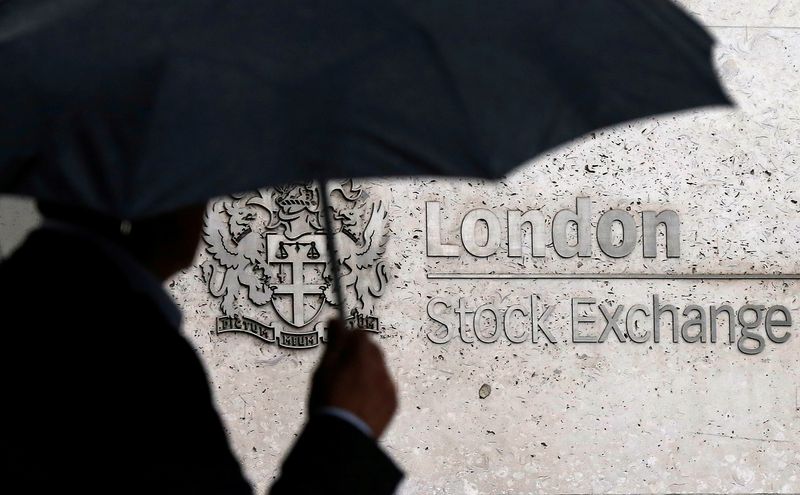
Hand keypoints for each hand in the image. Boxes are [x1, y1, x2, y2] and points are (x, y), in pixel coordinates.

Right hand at [308, 320, 397, 438]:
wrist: (342, 437)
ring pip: (379, 369)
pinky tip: (360, 402)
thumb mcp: (323, 369)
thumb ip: (334, 342)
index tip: (338, 346)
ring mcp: (388, 385)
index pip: (359, 334)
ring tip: (350, 390)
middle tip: (342, 370)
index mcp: (361, 354)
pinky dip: (375, 390)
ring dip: (368, 372)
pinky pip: (385, 388)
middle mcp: (379, 367)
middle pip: (372, 350)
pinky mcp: (392, 403)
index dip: (347, 339)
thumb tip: (336, 321)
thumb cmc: (328, 402)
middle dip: (359, 354)